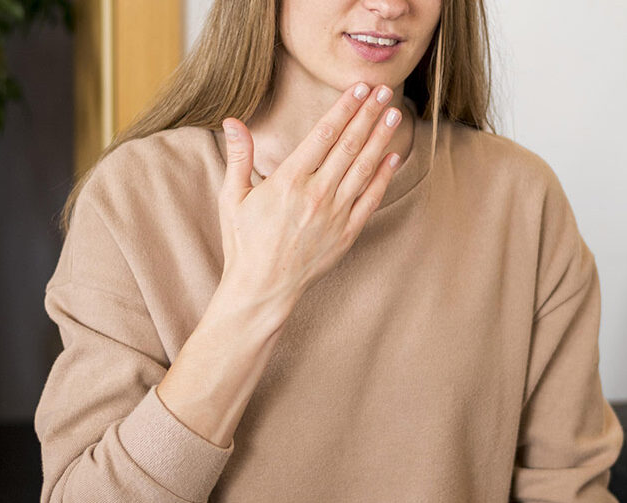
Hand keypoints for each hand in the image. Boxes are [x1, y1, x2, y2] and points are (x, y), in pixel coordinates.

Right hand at [216, 82, 402, 305]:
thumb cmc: (244, 243)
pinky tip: (392, 157)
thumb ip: (239, 157)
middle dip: (368, 115)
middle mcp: (316, 194)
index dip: (344, 108)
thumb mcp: (233, 198)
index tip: (359, 89)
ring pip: (364, 168)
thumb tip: (232, 122)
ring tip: (394, 115)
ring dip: (381, 139)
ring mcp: (335, 215)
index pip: (324, 134)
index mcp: (288, 180)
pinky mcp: (347, 234)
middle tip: (385, 91)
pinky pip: (370, 200)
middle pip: (349, 145)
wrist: (262, 288)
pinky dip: (383, 177)